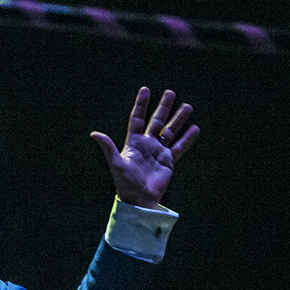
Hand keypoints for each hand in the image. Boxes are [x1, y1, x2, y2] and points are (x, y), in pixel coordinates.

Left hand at [90, 87, 199, 208]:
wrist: (138, 199)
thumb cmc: (125, 183)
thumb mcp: (116, 163)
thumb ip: (108, 147)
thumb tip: (94, 133)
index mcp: (133, 142)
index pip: (138, 119)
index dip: (141, 105)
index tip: (145, 90)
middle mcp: (147, 144)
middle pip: (156, 121)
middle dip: (163, 107)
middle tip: (171, 92)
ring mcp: (158, 152)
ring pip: (170, 132)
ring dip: (178, 119)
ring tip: (188, 106)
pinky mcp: (168, 161)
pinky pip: (179, 147)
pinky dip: (187, 138)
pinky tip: (195, 128)